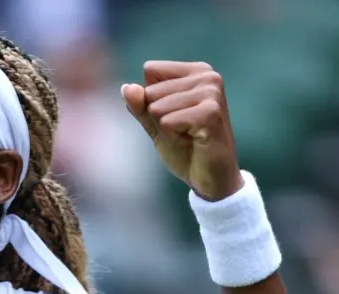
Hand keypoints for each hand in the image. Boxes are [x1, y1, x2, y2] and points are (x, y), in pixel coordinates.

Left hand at [122, 61, 242, 200]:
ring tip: (188, 136)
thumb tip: (127, 88)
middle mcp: (208, 77)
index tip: (175, 117)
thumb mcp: (155, 123)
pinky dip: (172, 138)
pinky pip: (166, 122)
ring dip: (166, 130)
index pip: (150, 71)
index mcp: (197, 71)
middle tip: (183, 131)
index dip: (152, 100)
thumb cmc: (185, 148)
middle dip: (159, 118)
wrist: (210, 178)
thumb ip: (139, 105)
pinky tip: (193, 142)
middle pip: (150, 91)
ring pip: (157, 108)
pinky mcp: (210, 113)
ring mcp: (211, 93)